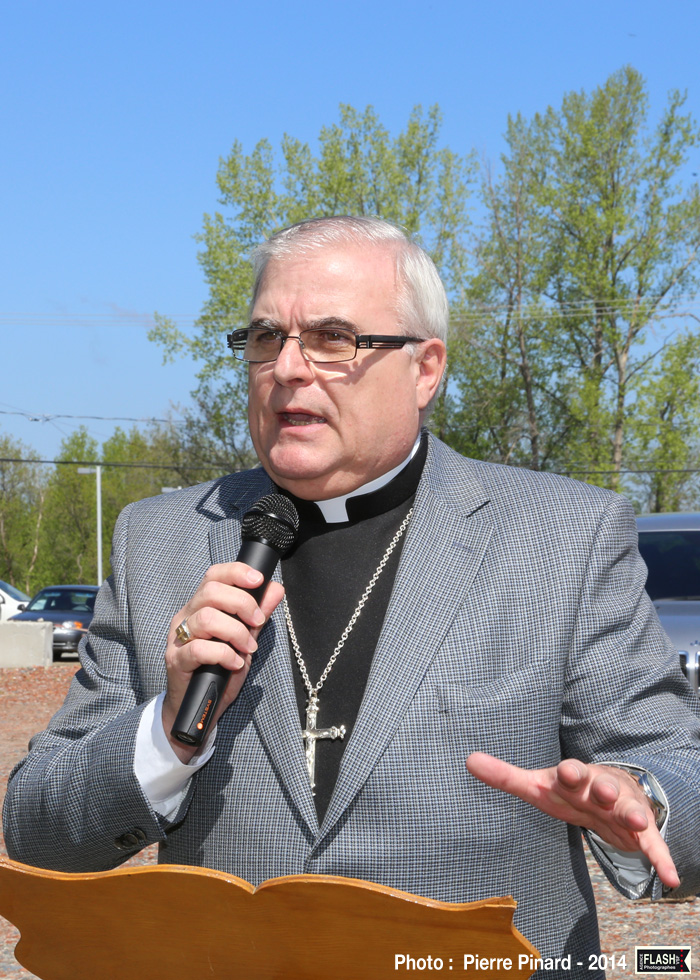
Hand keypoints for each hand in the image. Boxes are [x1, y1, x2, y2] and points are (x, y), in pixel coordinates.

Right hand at [162, 563, 284, 761]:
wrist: (198, 707)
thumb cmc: (220, 671)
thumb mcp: (244, 640)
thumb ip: (257, 615)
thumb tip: (276, 588)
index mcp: (200, 606)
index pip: (213, 576)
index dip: (236, 572)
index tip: (259, 580)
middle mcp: (186, 617)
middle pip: (211, 591)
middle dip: (242, 603)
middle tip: (257, 622)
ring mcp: (178, 639)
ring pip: (206, 618)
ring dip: (235, 632)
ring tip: (247, 648)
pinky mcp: (176, 660)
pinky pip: (199, 648)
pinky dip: (224, 654)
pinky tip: (234, 663)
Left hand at [466, 752, 679, 889]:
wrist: (609, 794)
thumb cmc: (567, 791)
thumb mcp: (538, 786)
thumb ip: (505, 776)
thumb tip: (468, 759)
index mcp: (575, 778)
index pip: (571, 772)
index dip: (569, 773)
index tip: (567, 772)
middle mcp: (601, 789)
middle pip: (602, 786)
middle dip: (603, 788)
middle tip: (604, 792)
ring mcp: (623, 808)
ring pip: (631, 810)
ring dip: (635, 815)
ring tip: (639, 822)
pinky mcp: (640, 831)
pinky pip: (653, 845)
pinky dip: (662, 859)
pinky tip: (670, 878)